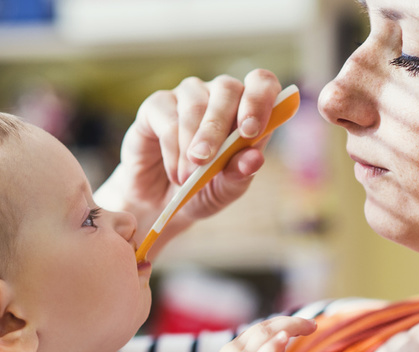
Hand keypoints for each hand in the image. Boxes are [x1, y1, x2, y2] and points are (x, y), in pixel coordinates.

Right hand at [94, 69, 283, 257]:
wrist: (162, 202)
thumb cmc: (203, 190)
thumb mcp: (226, 189)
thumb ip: (241, 173)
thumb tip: (255, 159)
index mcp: (246, 109)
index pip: (261, 83)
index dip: (259, 99)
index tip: (250, 131)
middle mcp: (219, 95)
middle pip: (227, 89)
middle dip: (217, 127)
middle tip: (206, 160)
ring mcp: (187, 95)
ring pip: (194, 105)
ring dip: (190, 146)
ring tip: (187, 178)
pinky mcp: (157, 105)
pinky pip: (167, 119)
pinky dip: (172, 151)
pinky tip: (175, 172)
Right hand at [214, 316, 316, 351]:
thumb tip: (282, 336)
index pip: (256, 330)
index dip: (280, 323)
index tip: (302, 324)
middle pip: (262, 330)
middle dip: (288, 323)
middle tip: (311, 324)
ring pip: (264, 338)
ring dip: (289, 328)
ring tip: (310, 326)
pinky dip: (273, 347)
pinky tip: (285, 337)